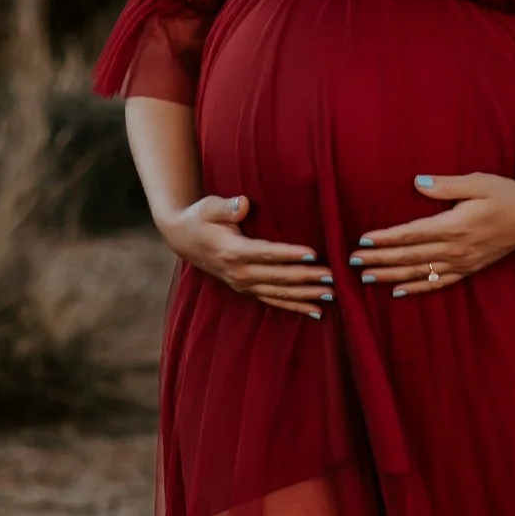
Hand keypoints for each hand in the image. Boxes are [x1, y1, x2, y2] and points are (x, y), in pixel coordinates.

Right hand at [157, 192, 333, 317]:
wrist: (183, 239)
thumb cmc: (200, 218)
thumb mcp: (209, 206)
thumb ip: (227, 206)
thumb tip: (243, 203)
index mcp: (232, 251)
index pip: (267, 253)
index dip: (291, 255)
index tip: (314, 254)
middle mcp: (239, 272)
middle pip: (278, 277)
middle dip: (306, 278)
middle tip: (332, 276)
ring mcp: (243, 284)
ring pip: (279, 293)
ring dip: (305, 295)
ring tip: (330, 294)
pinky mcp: (246, 289)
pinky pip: (274, 301)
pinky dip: (295, 307)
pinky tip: (315, 311)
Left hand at [350, 174, 514, 297]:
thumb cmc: (507, 194)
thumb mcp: (478, 182)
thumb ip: (446, 185)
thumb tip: (417, 182)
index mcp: (455, 225)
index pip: (412, 234)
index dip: (386, 239)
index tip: (363, 240)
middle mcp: (457, 248)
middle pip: (410, 257)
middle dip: (379, 259)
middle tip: (352, 261)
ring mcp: (463, 262)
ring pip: (420, 273)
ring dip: (391, 276)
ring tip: (366, 278)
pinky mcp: (470, 268)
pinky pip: (439, 283)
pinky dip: (417, 288)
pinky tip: (398, 291)